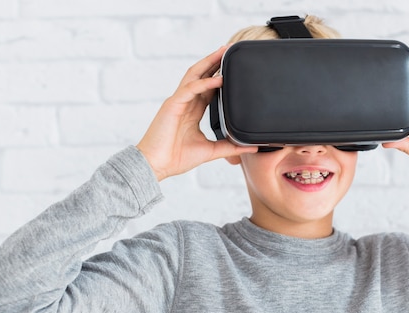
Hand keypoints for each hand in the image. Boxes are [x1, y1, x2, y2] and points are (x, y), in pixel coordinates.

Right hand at [136, 45, 256, 180]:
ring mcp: (177, 102)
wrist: (156, 166)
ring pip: (194, 75)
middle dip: (214, 61)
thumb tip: (251, 147)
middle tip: (229, 49)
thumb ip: (230, 147)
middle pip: (200, 75)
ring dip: (208, 63)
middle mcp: (185, 102)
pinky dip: (204, 83)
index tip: (233, 66)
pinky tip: (218, 79)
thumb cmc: (176, 158)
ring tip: (223, 52)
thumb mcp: (210, 151)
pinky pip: (190, 89)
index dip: (218, 75)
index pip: (207, 87)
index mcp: (192, 110)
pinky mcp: (172, 106)